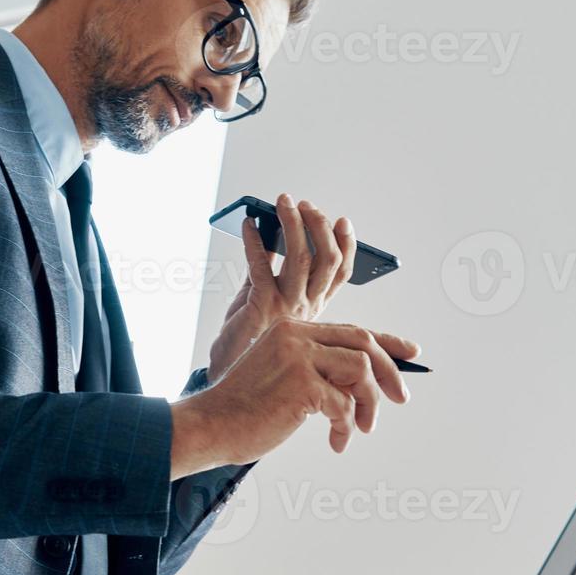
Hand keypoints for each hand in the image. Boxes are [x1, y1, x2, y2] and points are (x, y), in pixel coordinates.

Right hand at [170, 318, 419, 478]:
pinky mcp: (302, 384)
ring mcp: (299, 357)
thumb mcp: (280, 376)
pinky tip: (337, 441)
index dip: (388, 341)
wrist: (211, 426)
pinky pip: (344, 405)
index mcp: (292, 330)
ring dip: (368, 404)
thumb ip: (315, 369)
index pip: (352, 329)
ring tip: (360, 427)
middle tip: (400, 398)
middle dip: (388, 372)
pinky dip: (347, 427)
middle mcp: (296, 336)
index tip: (412, 352)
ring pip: (360, 370)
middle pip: (363, 342)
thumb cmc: (243, 409)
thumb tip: (361, 383)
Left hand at [206, 193, 356, 382]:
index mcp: (313, 306)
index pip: (340, 272)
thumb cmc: (248, 338)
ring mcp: (286, 307)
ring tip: (283, 203)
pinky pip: (260, 264)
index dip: (346, 244)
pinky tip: (248, 225)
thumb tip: (268, 235)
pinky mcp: (262, 306)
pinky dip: (254, 240)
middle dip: (320, 226)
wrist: (229, 371)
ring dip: (292, 224)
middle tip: (306, 206)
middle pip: (327, 260)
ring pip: (301, 258)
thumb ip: (270, 270)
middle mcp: (306, 307)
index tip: (343, 221)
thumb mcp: (266, 299)